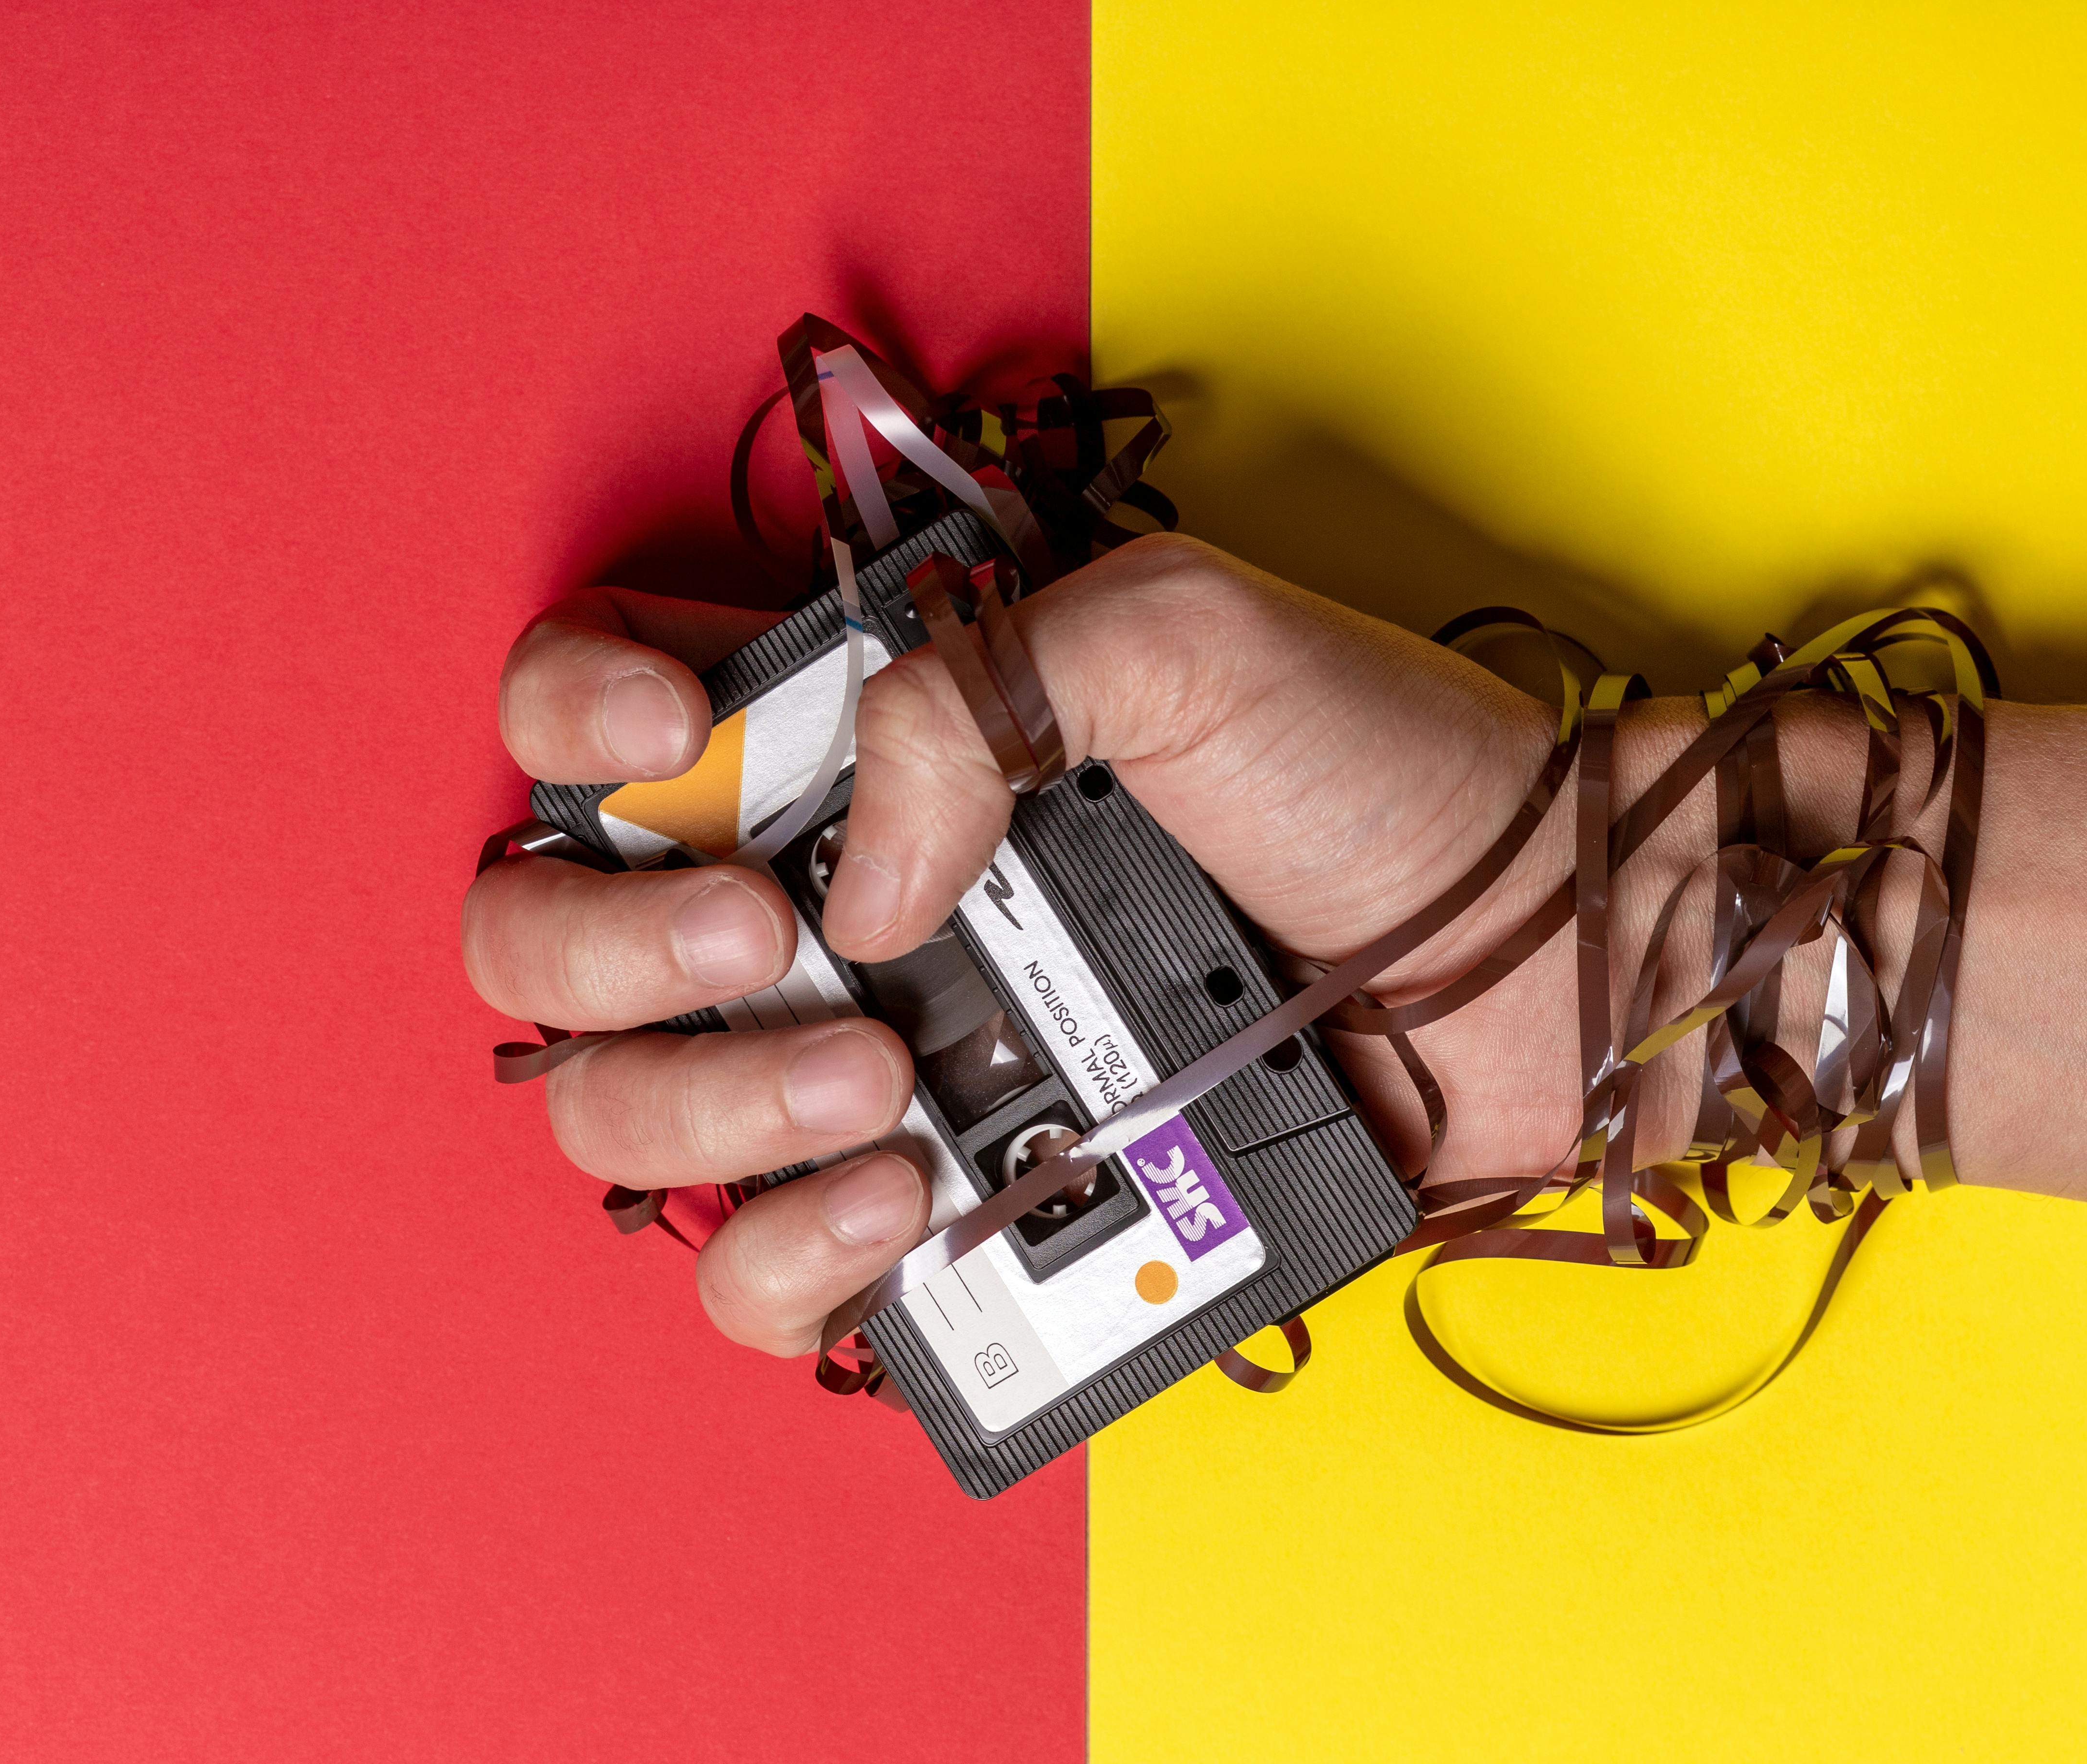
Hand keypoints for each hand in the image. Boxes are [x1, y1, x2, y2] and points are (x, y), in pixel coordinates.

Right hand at [462, 534, 1694, 1357]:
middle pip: (557, 939)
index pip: (605, 722)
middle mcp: (836, 901)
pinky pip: (768, 1278)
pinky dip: (786, 1259)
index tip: (676, 744)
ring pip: (629, 1118)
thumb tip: (850, 892)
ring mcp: (877, 1060)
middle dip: (609, 949)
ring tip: (880, 1089)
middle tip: (772, 943)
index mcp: (863, 739)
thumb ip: (969, 692)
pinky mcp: (948, 1206)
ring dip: (705, 1105)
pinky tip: (898, 1202)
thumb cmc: (1376, 775)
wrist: (1529, 972)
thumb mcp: (1179, 637)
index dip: (576, 724)